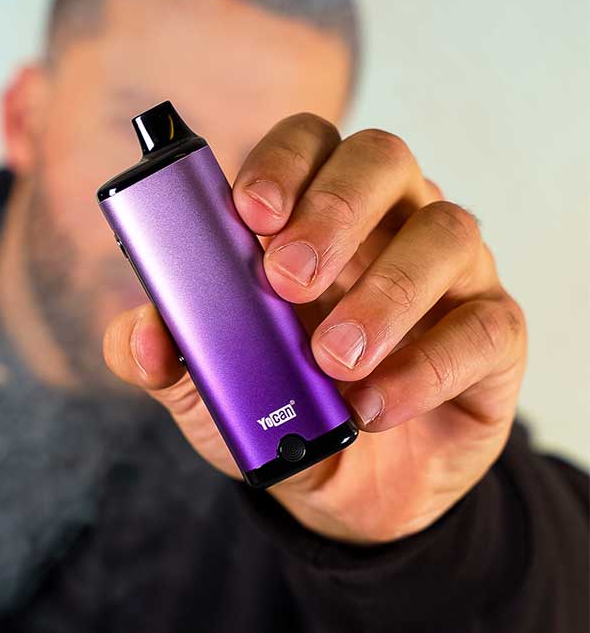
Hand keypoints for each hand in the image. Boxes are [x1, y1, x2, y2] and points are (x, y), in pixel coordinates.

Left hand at [103, 114, 526, 543]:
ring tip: (332, 360)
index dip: (281, 162)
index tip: (248, 212)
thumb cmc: (280, 413)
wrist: (346, 489)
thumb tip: (140, 333)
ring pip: (446, 231)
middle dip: (333, 211)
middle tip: (287, 280)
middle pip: (382, 160)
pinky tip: (375, 407)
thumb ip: (169, 354)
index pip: (309, 143)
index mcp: (315, 217)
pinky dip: (427, 366)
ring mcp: (450, 273)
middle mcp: (388, 224)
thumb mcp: (211, 387)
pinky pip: (485, 325)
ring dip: (384, 294)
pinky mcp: (492, 332)